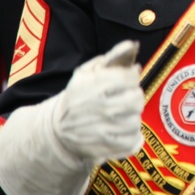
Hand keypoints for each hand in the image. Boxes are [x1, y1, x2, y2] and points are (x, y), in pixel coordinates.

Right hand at [54, 40, 143, 162]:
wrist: (57, 131)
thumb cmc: (78, 97)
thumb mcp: (87, 73)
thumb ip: (112, 57)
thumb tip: (132, 45)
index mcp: (95, 86)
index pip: (131, 78)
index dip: (130, 78)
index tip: (125, 81)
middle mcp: (101, 108)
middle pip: (137, 99)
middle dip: (132, 97)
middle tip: (123, 98)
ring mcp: (104, 130)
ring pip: (136, 120)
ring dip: (131, 116)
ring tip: (119, 115)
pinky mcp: (108, 148)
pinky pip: (134, 140)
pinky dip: (132, 136)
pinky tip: (120, 130)